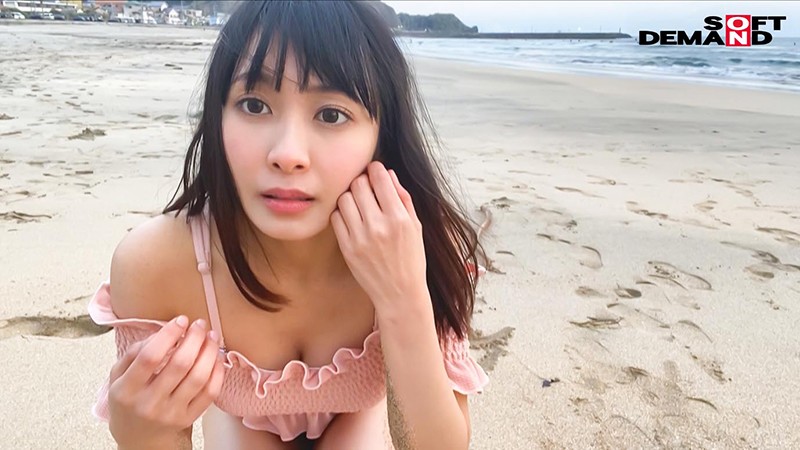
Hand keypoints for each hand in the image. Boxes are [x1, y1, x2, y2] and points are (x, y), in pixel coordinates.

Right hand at [107, 317, 225, 446]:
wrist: (139, 439)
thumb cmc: (130, 401)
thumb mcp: (118, 377)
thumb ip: (133, 353)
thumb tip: (162, 332)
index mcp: (127, 390)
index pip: (150, 357)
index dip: (169, 334)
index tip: (181, 320)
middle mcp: (149, 404)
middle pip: (179, 364)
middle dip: (194, 338)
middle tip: (199, 324)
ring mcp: (171, 413)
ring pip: (198, 377)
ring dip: (209, 352)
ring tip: (211, 337)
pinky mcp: (189, 419)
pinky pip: (210, 393)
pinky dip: (217, 371)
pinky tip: (216, 357)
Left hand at [330, 162, 428, 313]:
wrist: (399, 293)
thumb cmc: (411, 259)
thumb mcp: (415, 227)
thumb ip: (403, 198)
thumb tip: (388, 173)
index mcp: (399, 219)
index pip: (380, 178)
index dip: (376, 169)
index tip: (375, 170)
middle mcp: (379, 226)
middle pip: (358, 185)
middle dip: (362, 181)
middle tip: (366, 187)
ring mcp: (360, 238)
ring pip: (344, 199)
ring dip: (350, 196)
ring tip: (359, 204)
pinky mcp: (347, 248)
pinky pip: (336, 218)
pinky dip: (342, 213)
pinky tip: (352, 219)